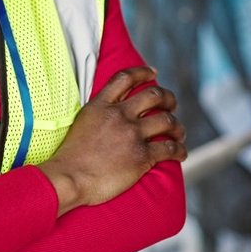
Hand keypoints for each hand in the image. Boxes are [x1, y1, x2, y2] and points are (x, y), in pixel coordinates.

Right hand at [35, 66, 186, 216]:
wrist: (70, 179)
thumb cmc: (70, 158)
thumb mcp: (81, 122)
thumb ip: (98, 113)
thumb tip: (109, 112)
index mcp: (101, 105)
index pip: (126, 78)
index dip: (143, 72)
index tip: (153, 72)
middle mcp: (120, 115)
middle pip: (154, 95)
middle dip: (168, 98)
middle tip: (171, 105)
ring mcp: (132, 135)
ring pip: (167, 121)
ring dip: (177, 126)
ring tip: (178, 132)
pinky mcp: (141, 156)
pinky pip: (170, 148)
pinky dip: (179, 150)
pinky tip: (181, 153)